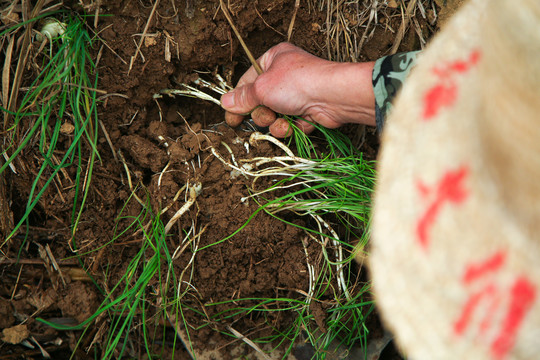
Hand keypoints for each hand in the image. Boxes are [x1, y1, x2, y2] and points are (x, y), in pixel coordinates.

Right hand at [221, 42, 375, 137]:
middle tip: (266, 115)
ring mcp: (297, 94)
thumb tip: (225, 102)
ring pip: (275, 116)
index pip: (247, 81)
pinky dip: (291, 127)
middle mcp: (285, 75)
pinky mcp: (307, 111)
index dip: (238, 100)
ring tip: (283, 121)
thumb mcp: (262, 88)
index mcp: (273, 60)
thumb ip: (242, 98)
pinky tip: (295, 125)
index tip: (231, 118)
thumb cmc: (298, 83)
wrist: (334, 97)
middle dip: (261, 114)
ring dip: (275, 123)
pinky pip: (290, 124)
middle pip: (260, 102)